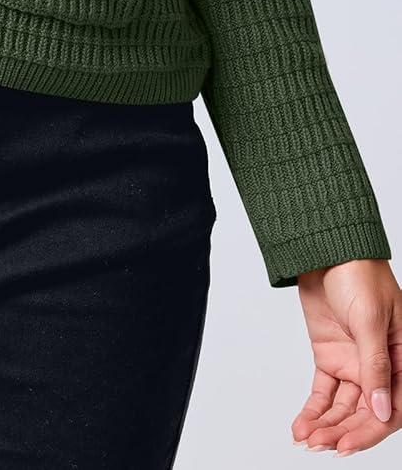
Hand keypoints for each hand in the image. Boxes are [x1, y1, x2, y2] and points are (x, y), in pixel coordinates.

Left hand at [291, 258, 401, 453]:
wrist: (325, 249)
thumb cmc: (358, 274)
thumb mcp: (370, 319)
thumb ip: (375, 365)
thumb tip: (383, 410)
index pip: (392, 407)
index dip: (371, 430)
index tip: (346, 445)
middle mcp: (379, 367)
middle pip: (366, 412)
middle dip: (344, 431)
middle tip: (322, 445)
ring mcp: (353, 363)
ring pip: (343, 407)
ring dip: (326, 424)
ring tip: (307, 438)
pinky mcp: (329, 357)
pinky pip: (324, 392)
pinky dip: (313, 409)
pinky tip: (302, 425)